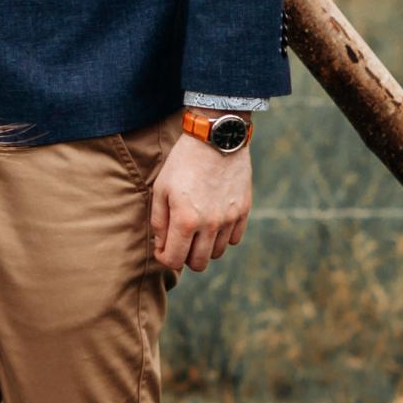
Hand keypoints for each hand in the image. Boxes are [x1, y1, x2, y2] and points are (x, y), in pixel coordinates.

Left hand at [150, 129, 251, 272]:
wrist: (215, 139)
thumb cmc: (182, 163)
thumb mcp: (160, 189)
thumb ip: (159, 221)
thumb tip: (161, 245)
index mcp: (185, 220)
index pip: (173, 260)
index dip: (164, 257)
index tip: (161, 247)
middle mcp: (210, 225)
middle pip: (198, 263)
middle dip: (184, 257)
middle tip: (178, 241)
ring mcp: (229, 220)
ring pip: (217, 253)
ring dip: (204, 247)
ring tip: (195, 230)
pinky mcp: (243, 212)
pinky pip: (233, 239)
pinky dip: (222, 237)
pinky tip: (212, 222)